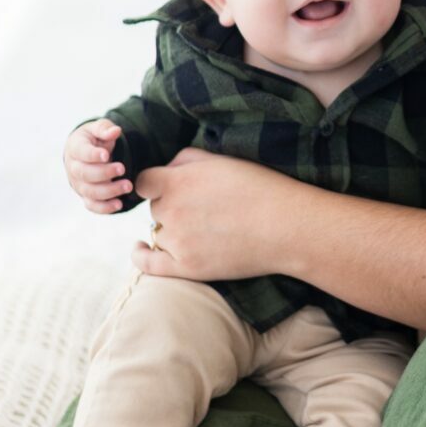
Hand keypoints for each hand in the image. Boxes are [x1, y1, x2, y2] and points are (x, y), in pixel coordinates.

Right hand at [65, 119, 132, 212]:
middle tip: (122, 169)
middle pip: (85, 174)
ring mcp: (78, 184)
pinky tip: (119, 204)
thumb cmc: (94, 139)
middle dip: (104, 173)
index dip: (93, 155)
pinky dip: (104, 208)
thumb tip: (115, 131)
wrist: (87, 153)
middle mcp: (73, 168)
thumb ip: (105, 129)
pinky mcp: (85, 196)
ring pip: (90, 192)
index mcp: (75, 148)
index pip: (81, 153)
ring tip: (128, 186)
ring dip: (109, 191)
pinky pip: (92, 205)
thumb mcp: (98, 128)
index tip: (107, 155)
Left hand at [130, 147, 299, 279]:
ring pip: (159, 233)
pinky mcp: (187, 267)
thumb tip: (165, 170)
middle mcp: (172, 211)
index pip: (144, 182)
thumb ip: (184, 159)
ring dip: (172, 229)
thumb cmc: (259, 187)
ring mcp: (178, 242)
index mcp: (177, 182)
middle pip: (156, 208)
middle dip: (172, 205)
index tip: (166, 187)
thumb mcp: (221, 159)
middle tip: (204, 208)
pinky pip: (149, 264)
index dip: (154, 184)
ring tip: (203, 228)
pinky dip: (140, 256)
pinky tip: (139, 249)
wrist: (286, 226)